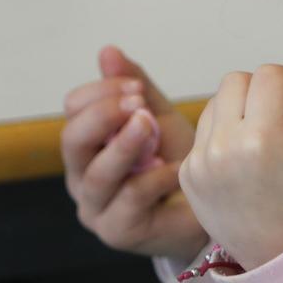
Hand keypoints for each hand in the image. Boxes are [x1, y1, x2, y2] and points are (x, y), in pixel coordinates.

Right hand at [61, 47, 206, 259]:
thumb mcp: (158, 117)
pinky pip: (130, 199)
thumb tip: (108, 50)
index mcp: (86, 144)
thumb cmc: (176, 161)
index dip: (101, 92)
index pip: (73, 109)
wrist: (209, 206)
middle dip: (104, 115)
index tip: (136, 86)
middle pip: (72, 140)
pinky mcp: (118, 232)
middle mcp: (81, 176)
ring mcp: (96, 208)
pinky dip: (154, 178)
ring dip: (124, 145)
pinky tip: (175, 167)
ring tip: (149, 125)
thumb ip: (134, 86)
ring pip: (97, 174)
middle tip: (138, 104)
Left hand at [178, 62, 282, 270]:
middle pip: (238, 80)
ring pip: (218, 101)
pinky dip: (224, 134)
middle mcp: (223, 146)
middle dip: (265, 92)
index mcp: (261, 138)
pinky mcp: (188, 172)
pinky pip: (203, 130)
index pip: (272, 75)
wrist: (281, 253)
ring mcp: (199, 160)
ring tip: (263, 140)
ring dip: (242, 109)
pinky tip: (244, 160)